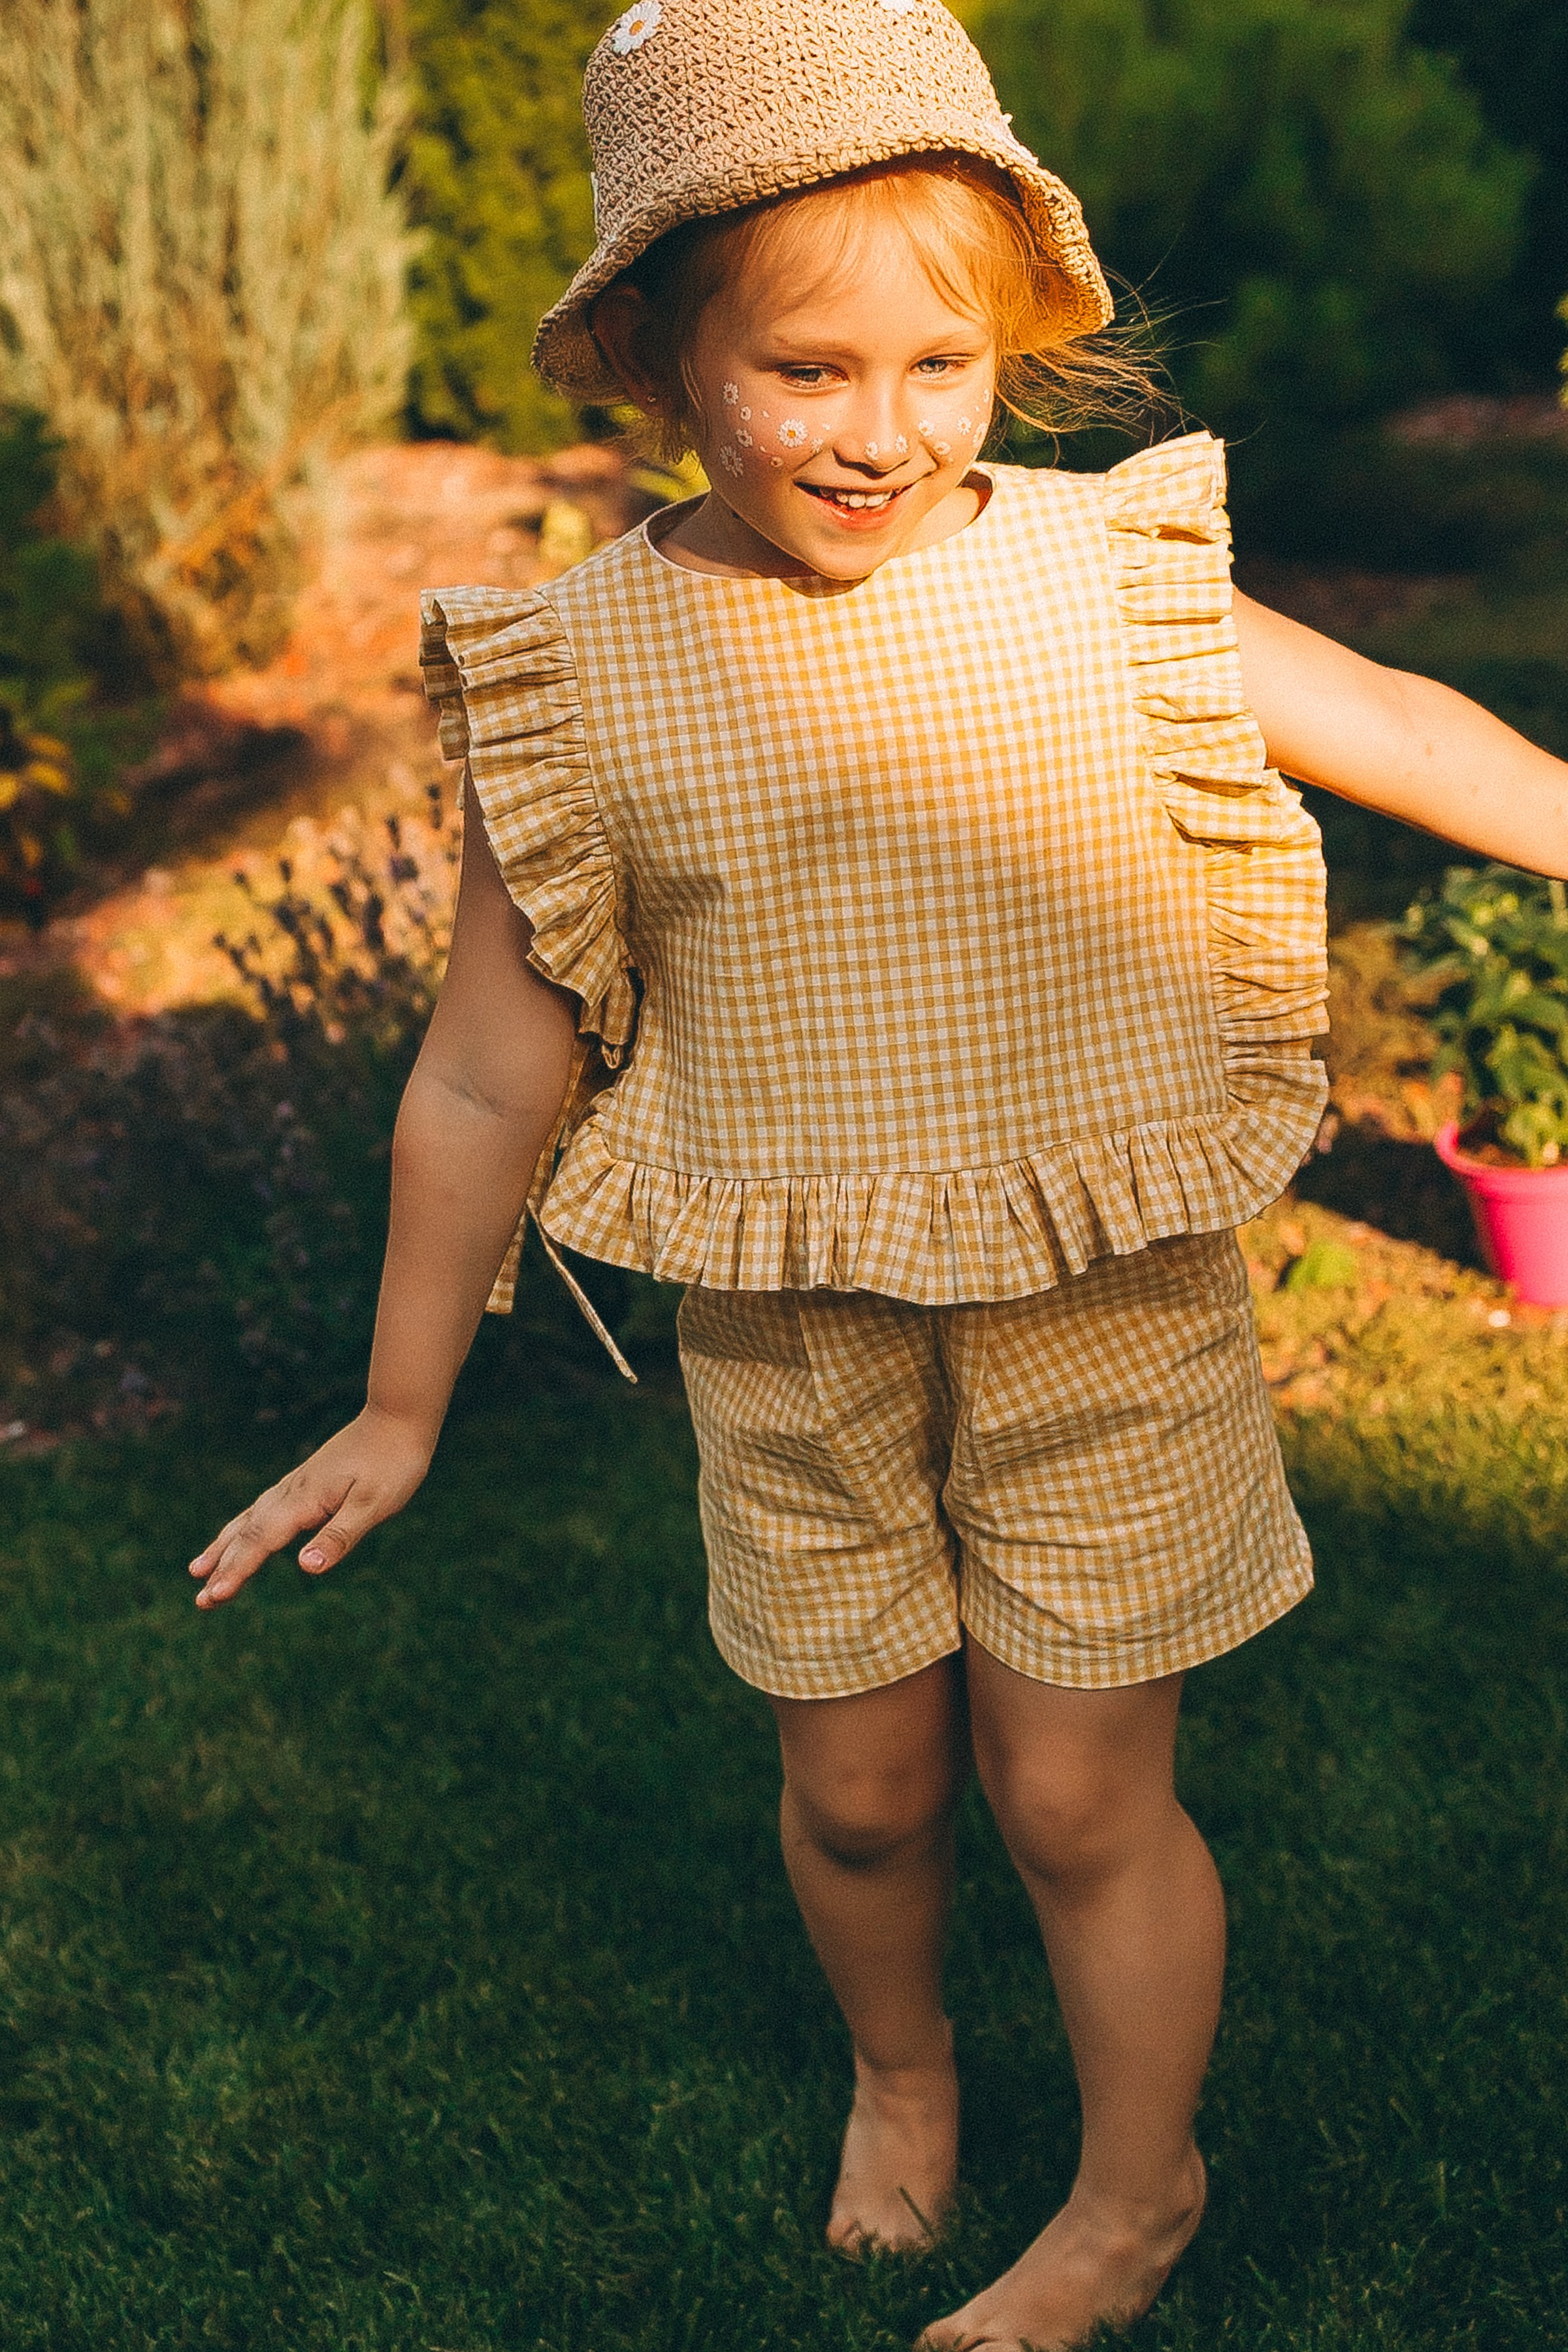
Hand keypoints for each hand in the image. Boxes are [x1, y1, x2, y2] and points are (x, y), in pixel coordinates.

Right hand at [188, 1405, 434, 1608]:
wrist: (398, 1417)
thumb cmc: (392, 1463)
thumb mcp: (374, 1504)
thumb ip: (339, 1536)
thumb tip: (305, 1566)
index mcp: (305, 1501)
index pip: (261, 1542)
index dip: (236, 1571)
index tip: (213, 1597)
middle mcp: (292, 1492)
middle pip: (247, 1534)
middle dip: (222, 1567)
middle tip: (200, 1601)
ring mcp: (297, 1484)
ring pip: (250, 1519)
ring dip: (224, 1547)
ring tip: (197, 1569)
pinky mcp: (305, 1480)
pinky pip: (263, 1508)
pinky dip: (244, 1526)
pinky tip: (242, 1532)